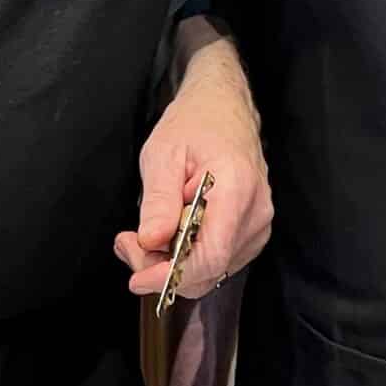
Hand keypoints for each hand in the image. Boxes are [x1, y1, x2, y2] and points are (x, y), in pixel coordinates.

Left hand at [116, 46, 271, 301]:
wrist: (224, 108)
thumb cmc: (195, 124)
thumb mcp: (162, 153)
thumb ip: (158, 200)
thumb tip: (151, 242)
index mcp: (236, 190)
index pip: (210, 257)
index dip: (171, 275)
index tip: (137, 278)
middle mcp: (255, 214)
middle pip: (208, 270)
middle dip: (162, 268)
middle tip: (128, 243)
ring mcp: (258, 225)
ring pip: (211, 271)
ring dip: (172, 264)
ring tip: (143, 235)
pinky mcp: (252, 231)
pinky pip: (218, 261)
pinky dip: (188, 257)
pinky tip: (169, 235)